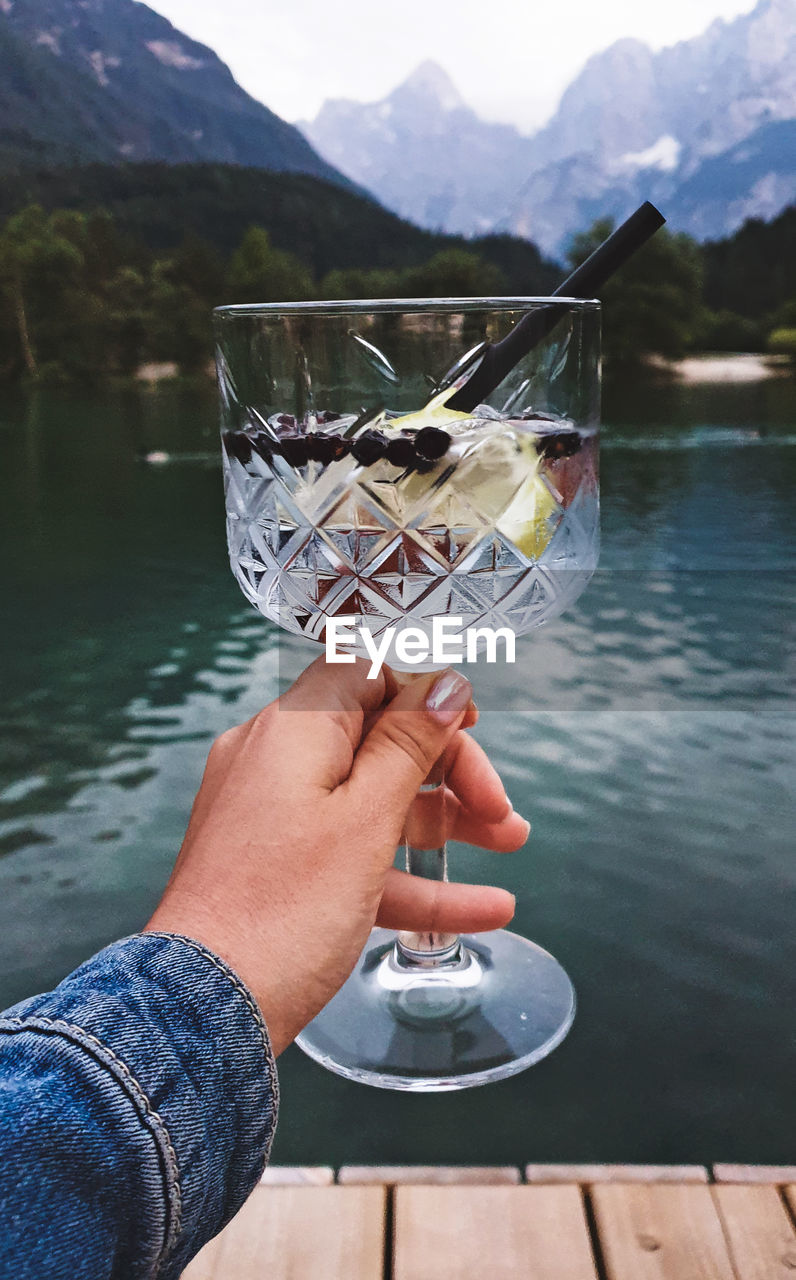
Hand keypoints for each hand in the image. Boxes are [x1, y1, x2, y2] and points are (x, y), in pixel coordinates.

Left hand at [145, 658, 529, 1054]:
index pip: (363, 674)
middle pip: (378, 739)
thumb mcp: (366, 820)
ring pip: (372, 800)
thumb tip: (443, 683)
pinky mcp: (276, 868)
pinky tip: (479, 907)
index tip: (471, 725)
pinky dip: (408, 873)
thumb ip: (410, 745)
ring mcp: (272, 816)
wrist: (206, 1013)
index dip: (423, 692)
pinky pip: (352, 854)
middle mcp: (274, 762)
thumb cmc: (280, 913)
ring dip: (444, 822)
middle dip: (451, 771)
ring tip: (509, 845)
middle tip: (501, 810)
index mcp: (292, 731)